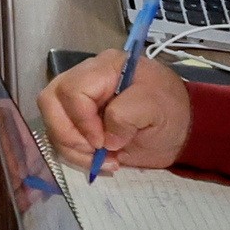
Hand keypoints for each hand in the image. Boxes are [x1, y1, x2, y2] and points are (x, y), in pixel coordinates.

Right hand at [38, 47, 190, 173]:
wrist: (179, 128)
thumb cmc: (171, 111)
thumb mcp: (156, 107)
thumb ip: (127, 115)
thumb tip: (106, 139)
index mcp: (105, 68)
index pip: (73, 90)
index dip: (82, 120)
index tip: (103, 142)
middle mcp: (84, 79)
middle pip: (50, 103)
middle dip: (68, 135)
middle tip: (96, 152)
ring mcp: (77, 101)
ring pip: (51, 124)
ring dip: (72, 149)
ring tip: (104, 160)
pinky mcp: (77, 122)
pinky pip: (60, 138)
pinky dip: (76, 155)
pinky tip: (100, 161)